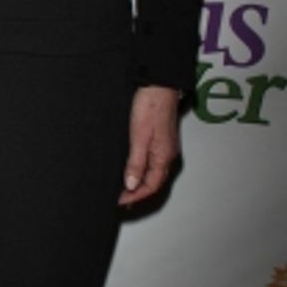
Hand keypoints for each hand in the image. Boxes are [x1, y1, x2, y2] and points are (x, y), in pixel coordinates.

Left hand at [118, 85, 180, 205]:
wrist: (159, 85)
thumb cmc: (150, 107)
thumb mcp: (139, 137)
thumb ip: (136, 163)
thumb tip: (131, 185)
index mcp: (164, 157)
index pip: (151, 186)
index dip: (135, 196)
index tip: (119, 201)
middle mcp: (167, 155)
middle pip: (154, 182)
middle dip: (138, 193)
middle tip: (121, 200)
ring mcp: (165, 147)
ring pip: (154, 173)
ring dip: (140, 183)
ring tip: (125, 189)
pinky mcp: (160, 138)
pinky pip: (152, 162)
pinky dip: (142, 171)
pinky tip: (133, 169)